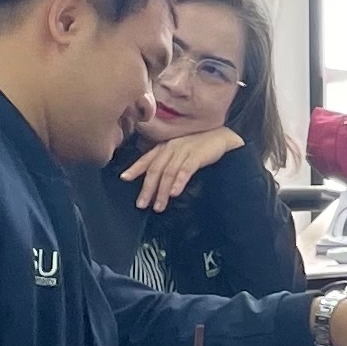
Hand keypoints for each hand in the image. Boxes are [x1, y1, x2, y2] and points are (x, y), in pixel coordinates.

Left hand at [122, 128, 239, 209]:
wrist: (222, 138)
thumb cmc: (200, 147)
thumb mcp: (180, 152)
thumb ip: (167, 162)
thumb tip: (156, 181)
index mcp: (165, 146)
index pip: (147, 158)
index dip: (135, 168)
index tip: (124, 178)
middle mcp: (171, 147)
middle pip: (155, 169)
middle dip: (147, 188)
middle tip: (141, 204)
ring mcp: (184, 150)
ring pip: (168, 173)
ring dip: (162, 191)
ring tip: (159, 207)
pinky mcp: (197, 155)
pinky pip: (185, 170)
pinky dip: (179, 182)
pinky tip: (174, 193)